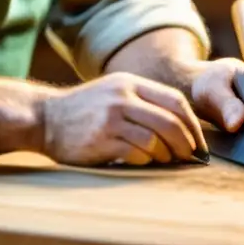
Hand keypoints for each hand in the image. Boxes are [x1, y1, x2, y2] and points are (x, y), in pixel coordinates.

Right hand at [41, 72, 207, 165]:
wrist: (44, 118)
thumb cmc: (84, 110)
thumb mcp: (113, 92)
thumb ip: (143, 102)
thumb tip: (182, 126)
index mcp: (129, 83)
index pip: (175, 100)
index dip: (192, 123)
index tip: (198, 141)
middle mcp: (122, 97)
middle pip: (170, 121)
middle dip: (186, 143)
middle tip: (191, 157)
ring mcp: (111, 118)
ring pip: (156, 139)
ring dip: (167, 155)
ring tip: (167, 160)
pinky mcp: (102, 139)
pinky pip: (137, 153)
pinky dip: (146, 160)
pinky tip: (143, 161)